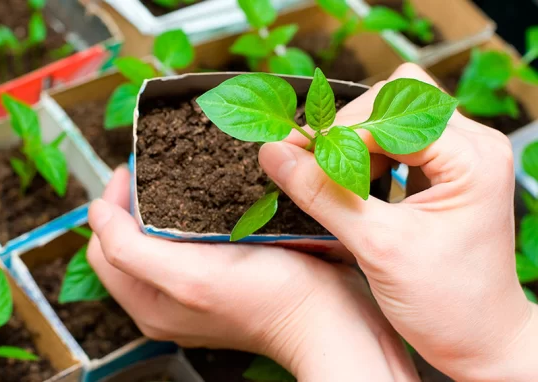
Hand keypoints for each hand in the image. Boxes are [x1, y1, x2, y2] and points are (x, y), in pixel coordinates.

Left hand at [87, 167, 418, 380]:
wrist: (332, 320)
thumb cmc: (270, 299)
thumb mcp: (189, 277)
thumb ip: (129, 250)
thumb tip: (95, 213)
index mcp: (147, 302)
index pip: (103, 245)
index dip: (113, 202)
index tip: (135, 169)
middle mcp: (164, 300)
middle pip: (127, 240)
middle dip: (136, 199)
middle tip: (158, 167)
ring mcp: (193, 291)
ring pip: (158, 238)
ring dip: (163, 203)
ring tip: (182, 176)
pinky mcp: (221, 280)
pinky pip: (190, 241)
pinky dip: (191, 215)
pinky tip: (212, 197)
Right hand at [259, 63, 537, 380]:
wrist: (479, 341)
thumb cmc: (448, 303)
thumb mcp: (377, 247)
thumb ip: (323, 195)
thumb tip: (274, 154)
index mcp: (471, 157)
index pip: (388, 114)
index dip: (334, 130)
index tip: (289, 151)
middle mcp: (472, 145)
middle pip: (393, 100)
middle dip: (345, 130)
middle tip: (308, 163)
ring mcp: (459, 157)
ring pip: (391, 118)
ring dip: (353, 143)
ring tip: (331, 181)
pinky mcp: (443, 173)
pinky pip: (395, 143)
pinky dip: (363, 157)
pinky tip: (351, 187)